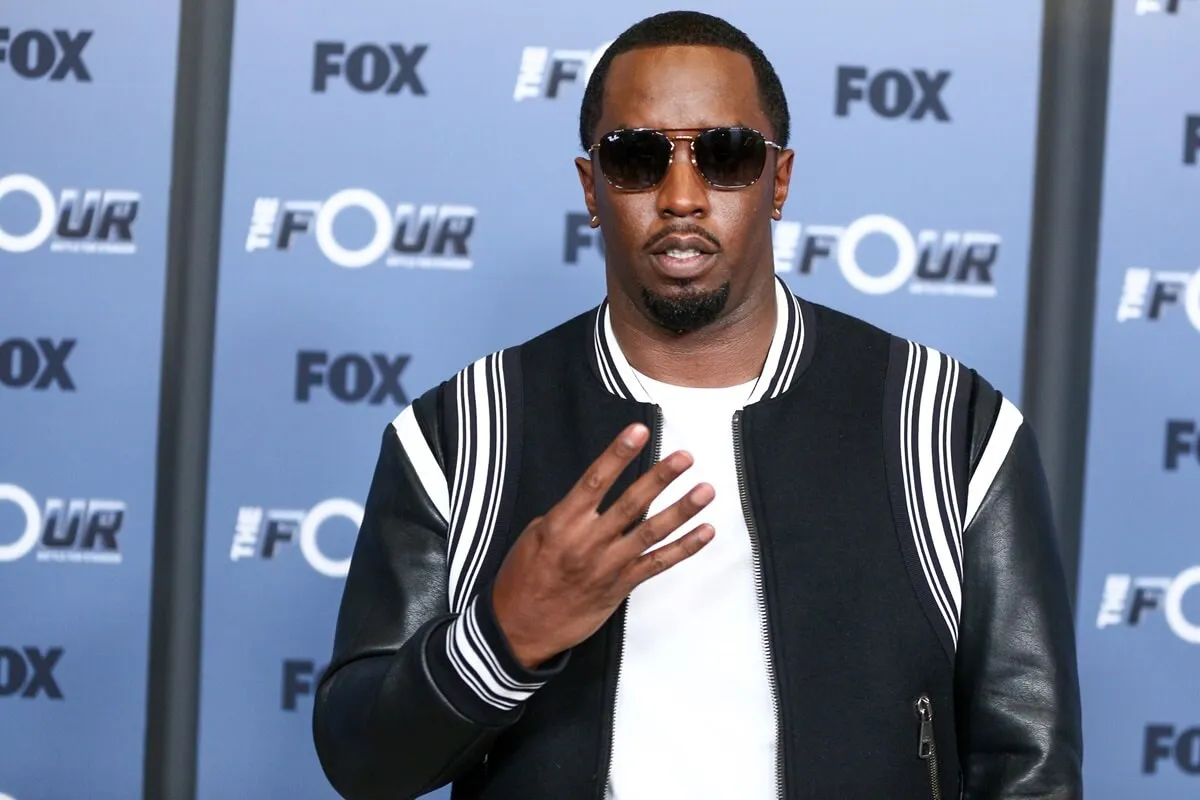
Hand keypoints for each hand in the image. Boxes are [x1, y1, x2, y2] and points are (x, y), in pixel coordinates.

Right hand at [490, 422, 713, 669]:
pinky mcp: (621, 586)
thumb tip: (591, 499)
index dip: (618, 454)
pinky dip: (684, 548)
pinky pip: (657, 564)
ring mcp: (608, 565)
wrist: (520, 628)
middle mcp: (588, 542)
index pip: (595, 480)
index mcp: (562, 523)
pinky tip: (704, 532)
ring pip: (651, 532)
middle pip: (631, 504)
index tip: (639, 431)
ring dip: (681, 510)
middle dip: (660, 478)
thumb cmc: (522, 578)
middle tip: (685, 457)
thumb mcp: (533, 537)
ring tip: (705, 490)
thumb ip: (566, 516)